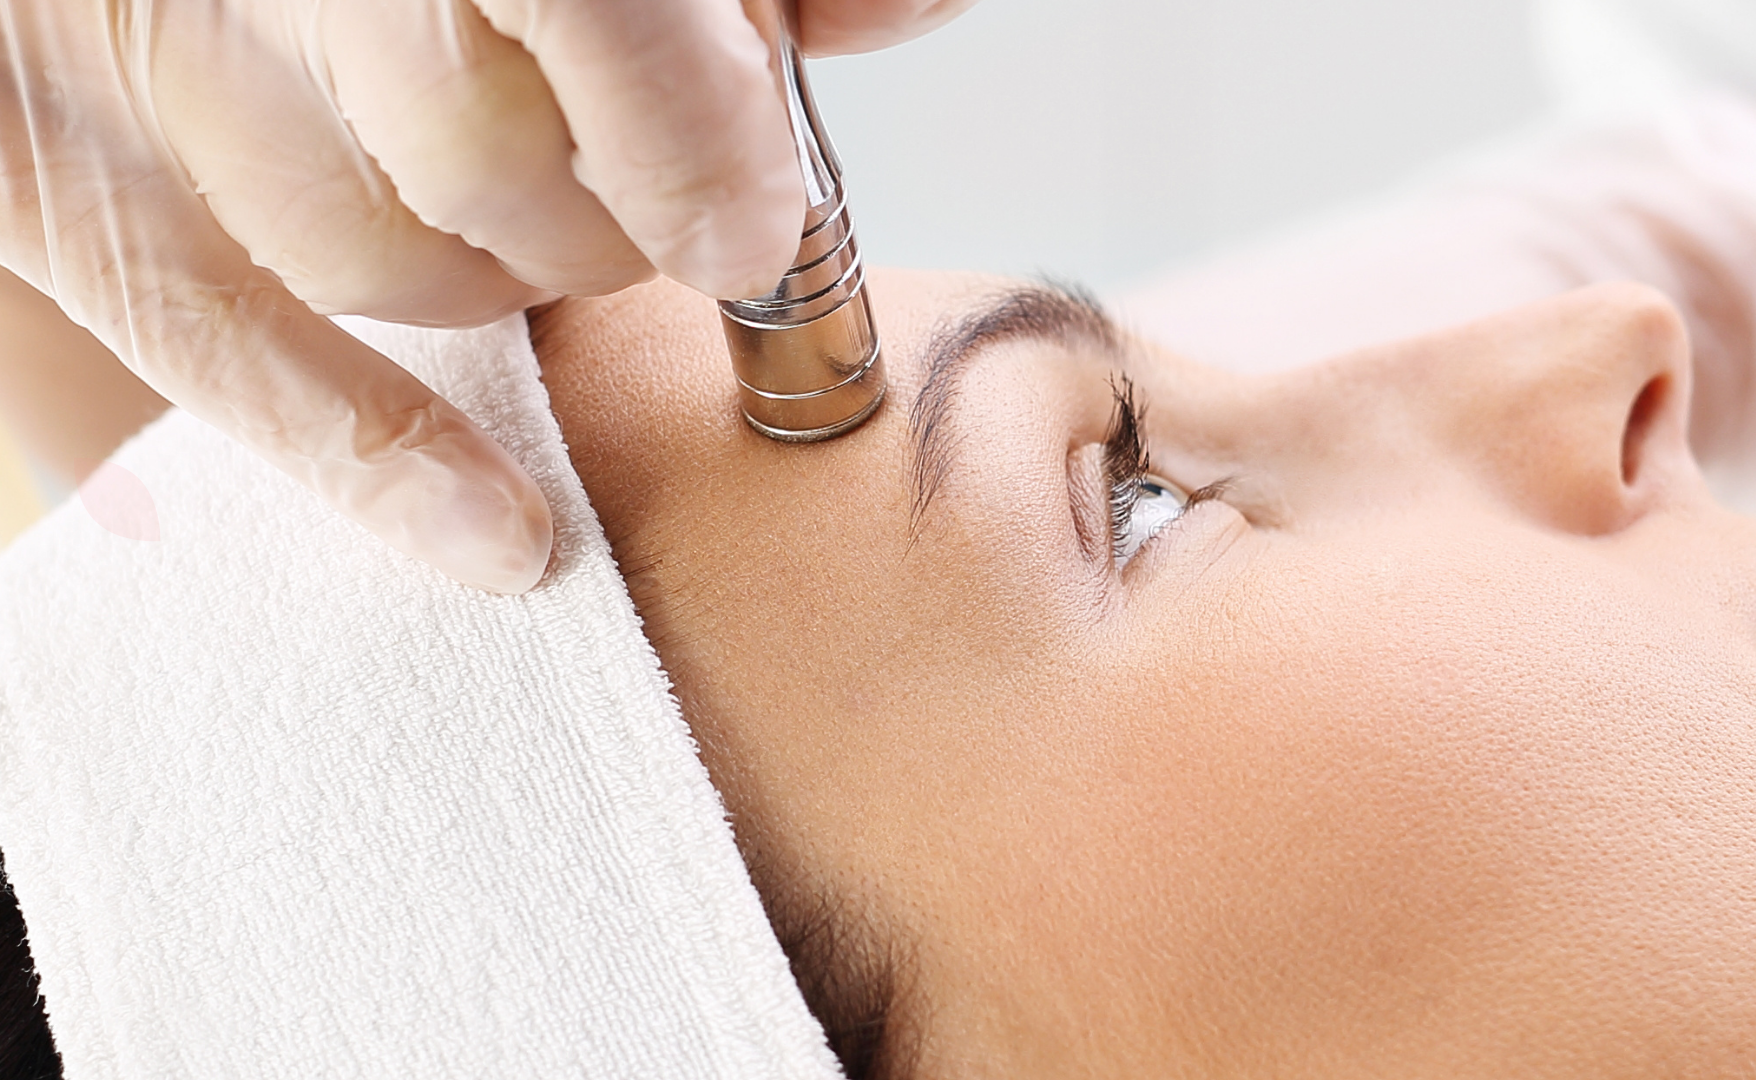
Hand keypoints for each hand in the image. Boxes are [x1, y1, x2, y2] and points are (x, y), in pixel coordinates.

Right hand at [0, 0, 971, 591]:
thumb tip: (904, 9)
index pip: (578, 6)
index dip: (693, 132)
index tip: (762, 218)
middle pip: (489, 158)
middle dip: (620, 216)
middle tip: (674, 211)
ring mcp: (137, 71)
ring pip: (388, 264)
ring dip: (516, 286)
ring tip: (547, 234)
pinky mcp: (53, 194)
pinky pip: (232, 362)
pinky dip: (380, 461)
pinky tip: (506, 536)